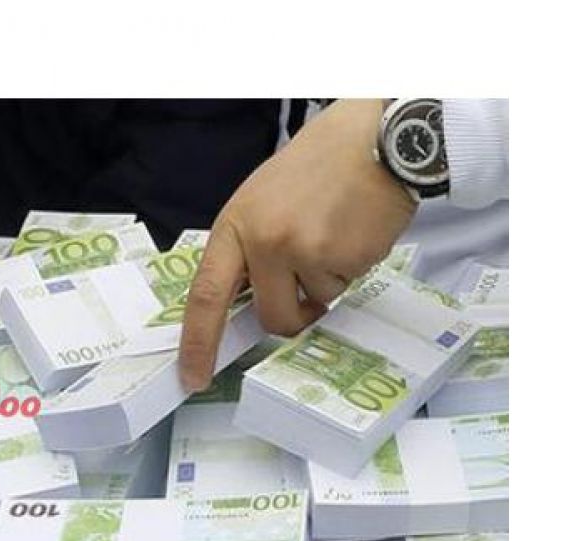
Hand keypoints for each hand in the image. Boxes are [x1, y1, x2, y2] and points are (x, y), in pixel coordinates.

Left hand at [178, 99, 417, 390]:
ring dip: (327, 282)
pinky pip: (348, 286)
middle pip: (272, 317)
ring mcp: (308, 250)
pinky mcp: (349, 257)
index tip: (193, 376)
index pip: (206, 297)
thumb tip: (241, 306)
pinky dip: (352, 267)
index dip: (198, 343)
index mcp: (235, 227)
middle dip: (291, 316)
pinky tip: (354, 231)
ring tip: (332, 234)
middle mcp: (266, 241)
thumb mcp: (259, 203)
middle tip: (305, 290)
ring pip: (316, 303)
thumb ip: (247, 252)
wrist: (372, 138)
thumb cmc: (314, 170)